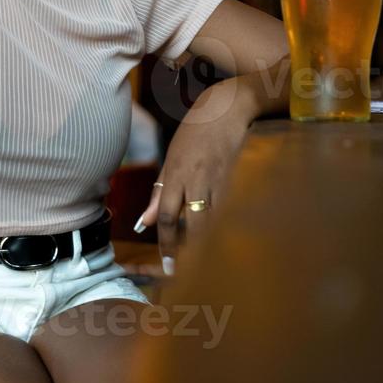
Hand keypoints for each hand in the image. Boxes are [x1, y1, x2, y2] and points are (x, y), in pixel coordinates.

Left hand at [133, 79, 254, 270]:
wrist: (227, 109)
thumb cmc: (194, 134)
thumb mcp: (170, 160)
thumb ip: (159, 193)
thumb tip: (144, 223)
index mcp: (177, 175)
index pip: (168, 216)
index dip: (166, 243)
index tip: (167, 266)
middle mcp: (198, 180)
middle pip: (194, 225)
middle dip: (190, 252)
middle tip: (187, 274)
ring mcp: (221, 181)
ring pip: (215, 221)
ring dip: (209, 244)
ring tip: (205, 265)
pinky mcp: (239, 180)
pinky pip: (231, 211)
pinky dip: (226, 228)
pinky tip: (225, 241)